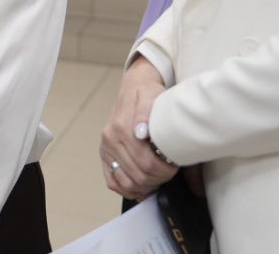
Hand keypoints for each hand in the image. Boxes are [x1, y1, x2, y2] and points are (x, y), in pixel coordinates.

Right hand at [101, 56, 177, 200]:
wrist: (133, 89)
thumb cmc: (147, 94)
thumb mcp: (152, 96)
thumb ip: (146, 113)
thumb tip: (140, 132)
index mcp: (121, 126)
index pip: (146, 163)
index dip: (165, 171)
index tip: (175, 164)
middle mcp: (110, 138)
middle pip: (138, 175)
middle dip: (159, 179)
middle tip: (170, 172)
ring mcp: (105, 148)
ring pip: (127, 182)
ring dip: (146, 186)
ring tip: (158, 178)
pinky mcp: (104, 155)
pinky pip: (112, 182)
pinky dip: (128, 190)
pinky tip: (142, 187)